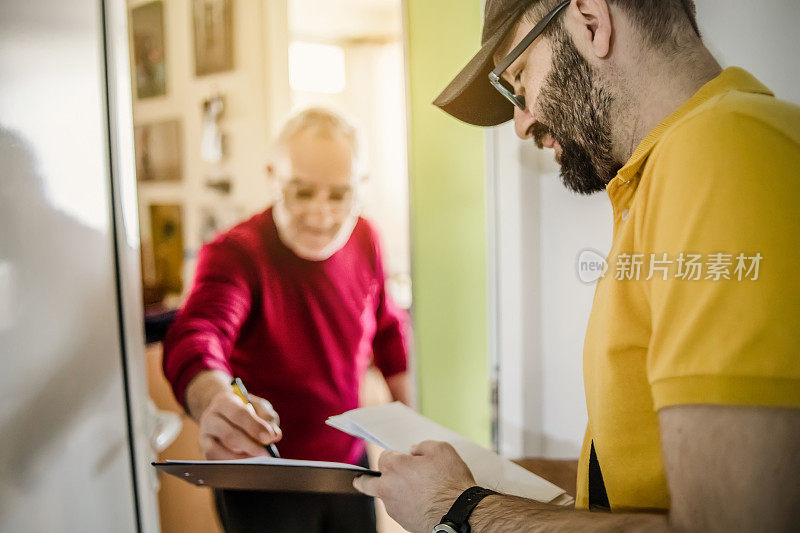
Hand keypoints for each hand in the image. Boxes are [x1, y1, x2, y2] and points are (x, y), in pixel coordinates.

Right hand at [198, 389, 281, 459]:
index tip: (270, 438)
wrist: (223, 412)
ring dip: (237, 459)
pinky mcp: (203, 451)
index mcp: (224, 401)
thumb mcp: (258, 406)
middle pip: (228, 434)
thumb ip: (268, 418)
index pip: (239, 414)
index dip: (255, 427)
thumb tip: (275, 436)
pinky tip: (244, 466)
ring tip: (256, 462)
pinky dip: (229, 465)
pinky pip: (213, 461)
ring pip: (216, 450)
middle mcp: (210, 418)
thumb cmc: (245, 409)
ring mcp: (204, 436)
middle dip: (249, 446)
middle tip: (266, 454)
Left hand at [353, 441, 475, 532]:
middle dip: (363, 480)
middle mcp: (388, 487)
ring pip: (384, 498)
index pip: (384, 457)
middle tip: (360, 479)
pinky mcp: (402, 521)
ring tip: (409, 491)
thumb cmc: (450, 481)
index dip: (394, 456)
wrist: (458, 513)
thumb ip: (422, 446)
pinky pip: (398, 510)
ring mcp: (393, 507)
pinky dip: (403, 505)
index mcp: (394, 466)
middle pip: (366, 483)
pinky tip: (418, 502)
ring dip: (390, 492)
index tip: (402, 458)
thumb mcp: (441, 450)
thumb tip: (413, 451)